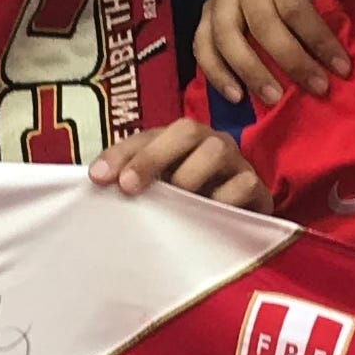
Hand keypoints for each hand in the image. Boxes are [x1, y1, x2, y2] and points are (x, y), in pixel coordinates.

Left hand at [87, 118, 262, 209]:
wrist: (239, 224)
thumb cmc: (188, 206)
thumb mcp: (157, 192)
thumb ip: (131, 181)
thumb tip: (97, 181)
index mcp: (179, 139)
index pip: (147, 136)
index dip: (121, 153)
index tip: (97, 178)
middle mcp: (208, 143)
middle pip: (186, 130)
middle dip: (152, 157)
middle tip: (128, 188)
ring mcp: (236, 162)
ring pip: (215, 151)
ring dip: (188, 177)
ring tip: (174, 204)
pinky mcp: (257, 188)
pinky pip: (243, 184)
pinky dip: (223, 199)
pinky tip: (207, 217)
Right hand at [194, 0, 354, 108]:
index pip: (293, 4)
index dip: (318, 39)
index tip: (342, 68)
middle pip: (262, 23)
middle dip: (292, 61)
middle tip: (317, 88)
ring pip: (226, 37)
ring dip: (250, 72)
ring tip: (274, 99)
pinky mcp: (206, 15)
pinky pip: (202, 46)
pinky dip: (216, 73)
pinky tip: (237, 97)